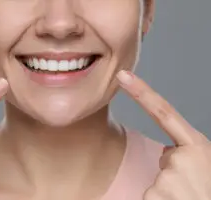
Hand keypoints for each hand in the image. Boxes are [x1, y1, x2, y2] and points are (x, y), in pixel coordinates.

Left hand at [116, 70, 210, 199]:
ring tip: (192, 198)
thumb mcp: (209, 164)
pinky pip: (151, 195)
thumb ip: (189, 153)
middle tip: (196, 187)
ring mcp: (166, 178)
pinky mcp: (153, 196)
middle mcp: (179, 159)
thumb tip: (167, 153)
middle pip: (165, 158)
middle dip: (176, 170)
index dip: (141, 91)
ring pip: (159, 178)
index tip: (122, 76)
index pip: (163, 111)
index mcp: (197, 146)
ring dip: (171, 188)